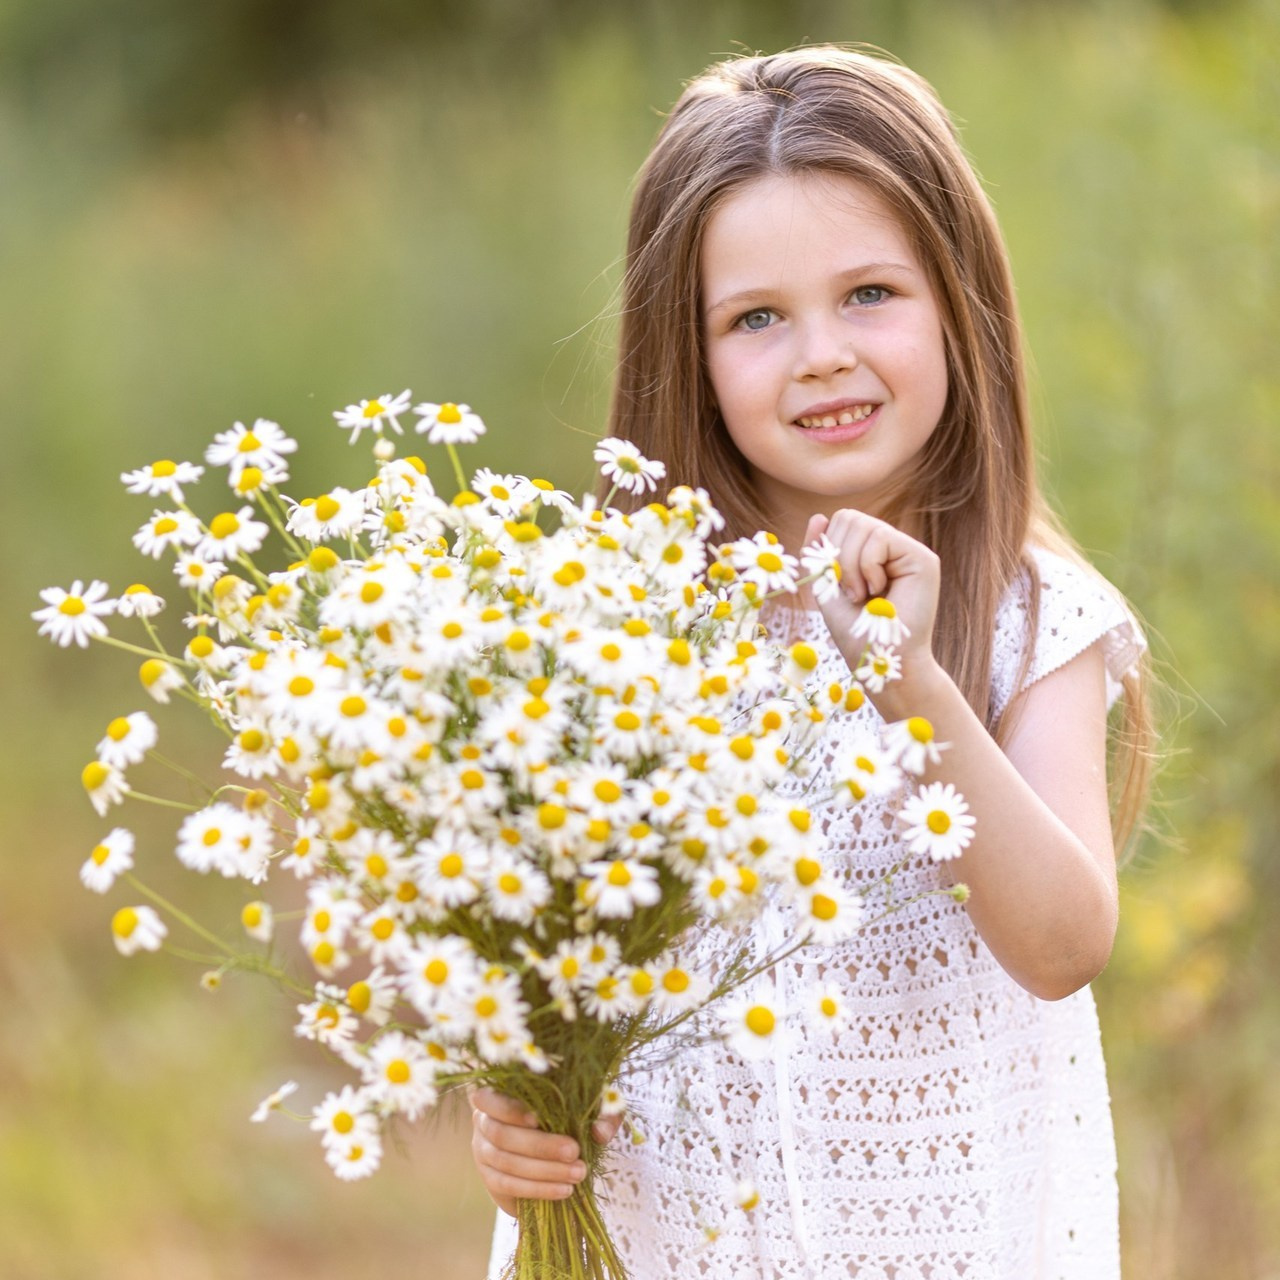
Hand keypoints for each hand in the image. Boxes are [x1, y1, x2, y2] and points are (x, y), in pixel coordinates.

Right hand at [468, 1087, 622, 1218]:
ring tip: (578, 1173)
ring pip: (506, 1162)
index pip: (488, 1097)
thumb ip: (600, 1115)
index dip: (509, 1108)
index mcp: (497, 1093)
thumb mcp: (589, 1106)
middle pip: (502, 1134)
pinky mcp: (490, 1179)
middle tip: (574, 1151)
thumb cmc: (568, 1115)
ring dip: (544, 1170)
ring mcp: (482, 1151)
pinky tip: (564, 1190)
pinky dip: (538, 1189)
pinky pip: (509, 1186)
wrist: (556, 1149)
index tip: (537, 1117)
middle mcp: (483, 1121)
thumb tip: (599, 1133)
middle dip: (540, 1145)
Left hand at [803, 509, 940, 680]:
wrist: (880, 661)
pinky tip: (878, 592)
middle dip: (838, 555)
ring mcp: (910, 551)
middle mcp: (894, 548)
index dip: (828, 547)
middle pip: (850, 516)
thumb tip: (818, 516)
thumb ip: (820, 554)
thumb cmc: (855, 632)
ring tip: (863, 595)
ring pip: (864, 525)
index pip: (842, 520)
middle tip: (850, 592)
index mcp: (872, 553)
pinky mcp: (924, 558)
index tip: (836, 583)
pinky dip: (867, 567)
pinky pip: (881, 537)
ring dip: (851, 565)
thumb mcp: (826, 587)